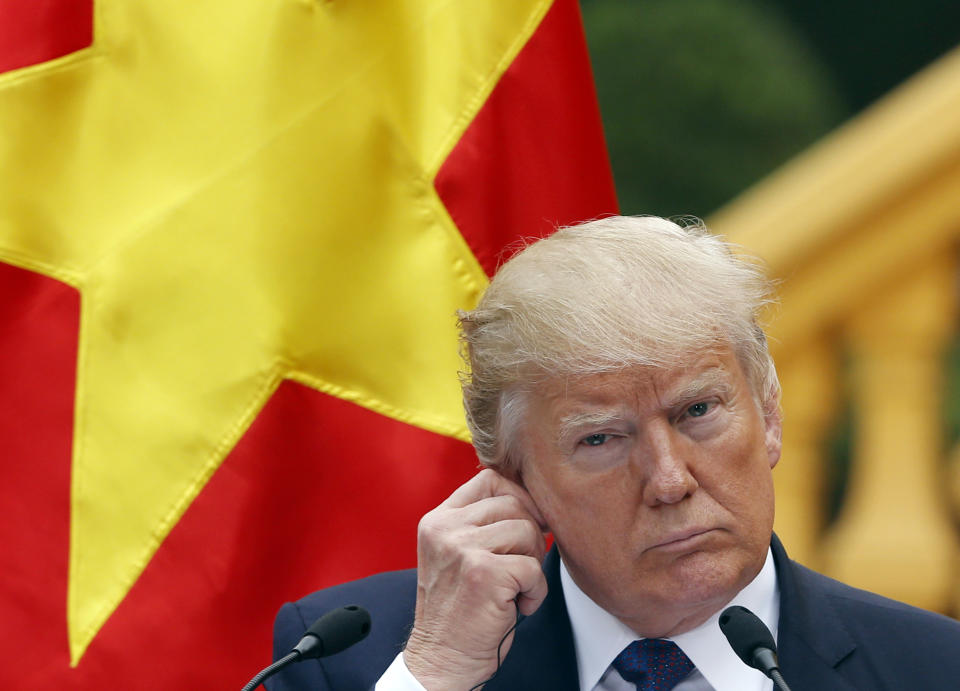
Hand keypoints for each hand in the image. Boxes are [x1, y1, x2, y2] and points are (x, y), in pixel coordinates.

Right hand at [403, 469, 548, 689]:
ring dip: (533, 562)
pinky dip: (536, 591)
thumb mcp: (455, 554)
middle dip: (530, 533)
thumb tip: (533, 499)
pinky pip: (534, 566)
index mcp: (438, 520)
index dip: (519, 496)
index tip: (528, 522)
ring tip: (516, 586)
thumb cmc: (457, 611)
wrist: (442, 660)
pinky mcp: (484, 573)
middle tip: (521, 565)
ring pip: (526, 530)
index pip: (489, 479)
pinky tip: (518, 605)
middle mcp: (445, 529)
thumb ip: (479, 523)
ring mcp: (463, 549)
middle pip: (514, 502)